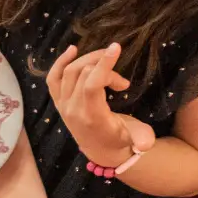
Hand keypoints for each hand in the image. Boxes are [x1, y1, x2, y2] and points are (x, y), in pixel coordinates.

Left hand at [47, 43, 156, 167]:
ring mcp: (63, 105)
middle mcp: (73, 110)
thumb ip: (142, 138)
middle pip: (83, 73)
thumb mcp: (135, 137)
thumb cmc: (120, 138)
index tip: (117, 48)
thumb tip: (145, 146)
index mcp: (92, 116)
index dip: (104, 64)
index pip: (92, 85)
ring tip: (106, 60)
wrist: (100, 149)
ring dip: (88, 60)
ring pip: (69, 71)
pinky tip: (73, 50)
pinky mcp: (58, 101)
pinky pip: (53, 78)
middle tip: (121, 79)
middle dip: (105, 67)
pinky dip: (60, 62)